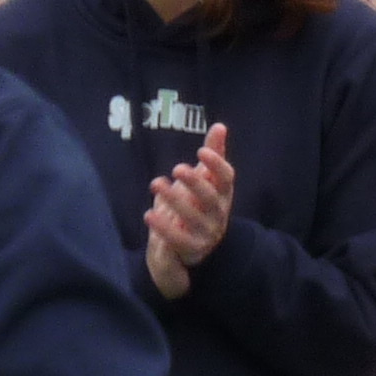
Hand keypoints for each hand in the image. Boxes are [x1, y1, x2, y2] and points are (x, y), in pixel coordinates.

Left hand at [143, 125, 235, 301]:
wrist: (196, 246)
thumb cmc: (200, 205)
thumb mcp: (206, 180)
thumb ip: (213, 154)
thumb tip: (220, 126)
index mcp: (224, 195)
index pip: (227, 178)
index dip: (216, 164)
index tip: (201, 151)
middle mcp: (219, 214)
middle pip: (211, 198)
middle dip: (195, 182)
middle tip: (177, 168)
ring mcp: (207, 233)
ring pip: (193, 218)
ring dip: (174, 200)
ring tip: (156, 183)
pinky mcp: (192, 249)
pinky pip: (178, 239)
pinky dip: (163, 227)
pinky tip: (149, 213)